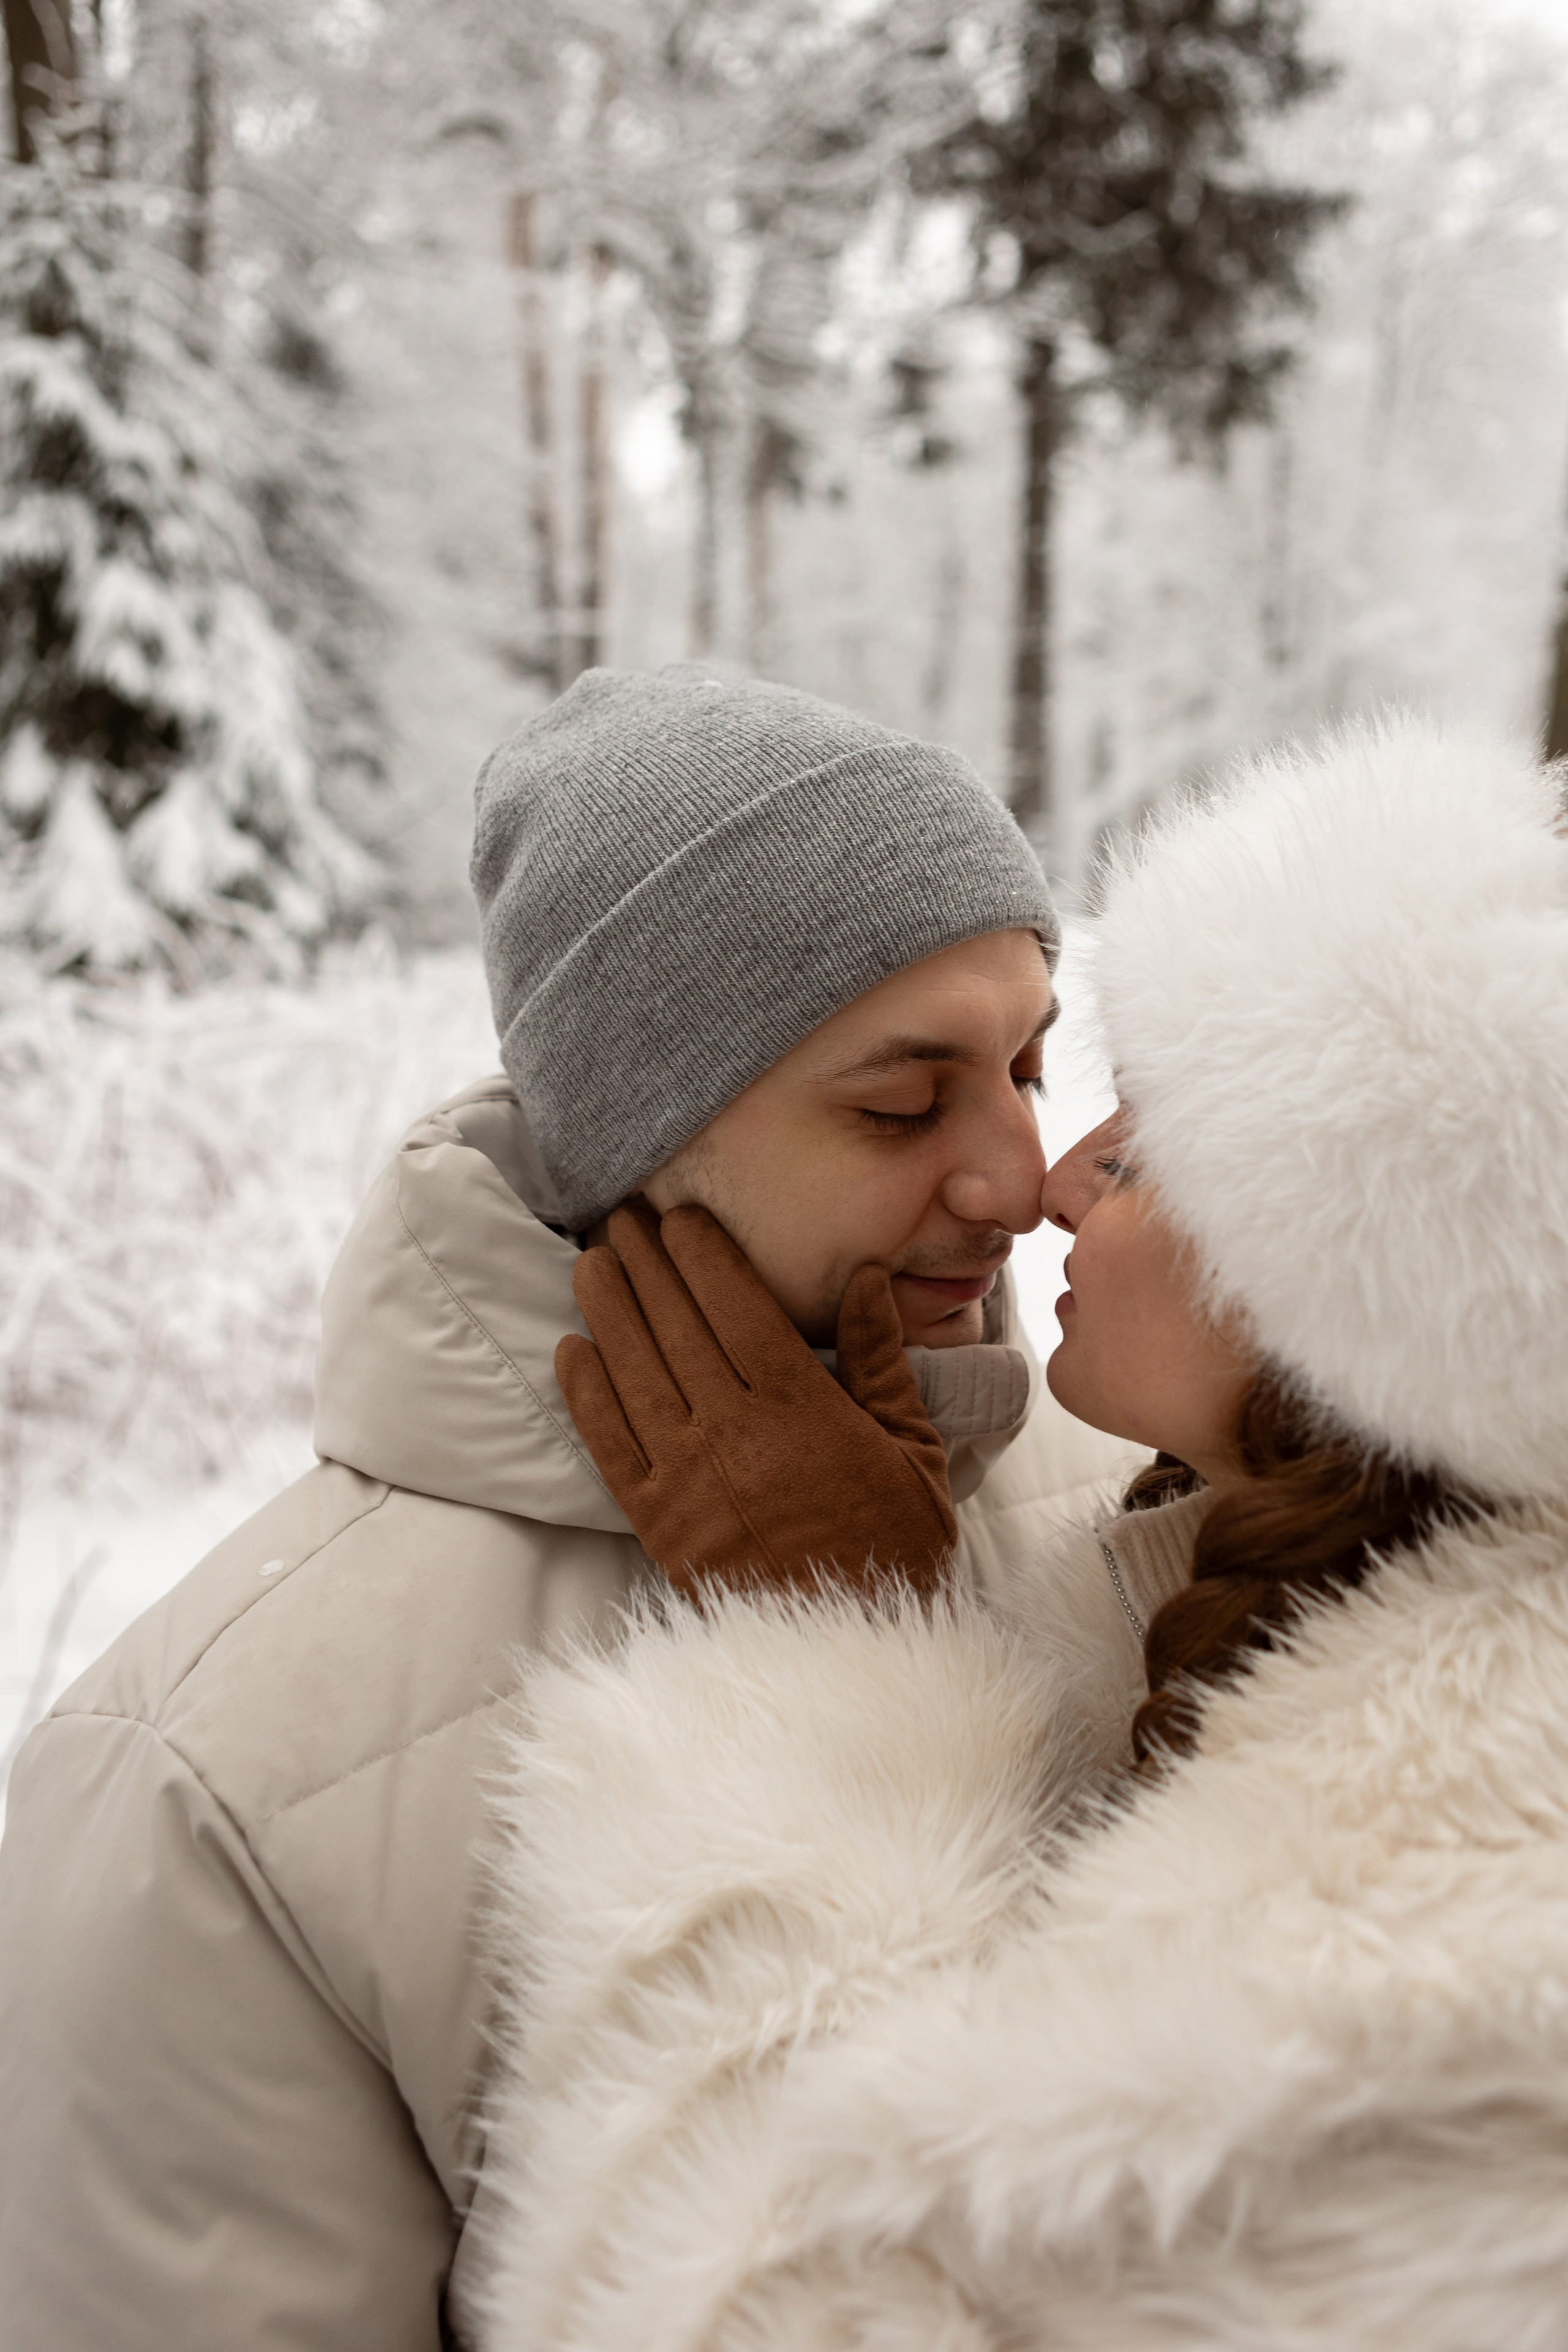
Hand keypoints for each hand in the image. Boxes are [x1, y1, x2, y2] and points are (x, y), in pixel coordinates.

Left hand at [556, 1201, 957, 1599]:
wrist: (849, 1651)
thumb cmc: (893, 1548)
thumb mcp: (912, 1451)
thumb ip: (882, 1362)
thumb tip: (864, 1280)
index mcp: (800, 1409)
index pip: (734, 1305)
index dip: (700, 1253)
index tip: (680, 1216)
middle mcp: (733, 1432)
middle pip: (674, 1325)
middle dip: (645, 1262)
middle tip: (622, 1216)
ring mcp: (686, 1477)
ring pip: (632, 1372)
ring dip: (606, 1309)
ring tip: (590, 1261)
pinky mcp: (655, 1521)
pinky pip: (607, 1444)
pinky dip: (584, 1393)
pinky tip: (571, 1349)